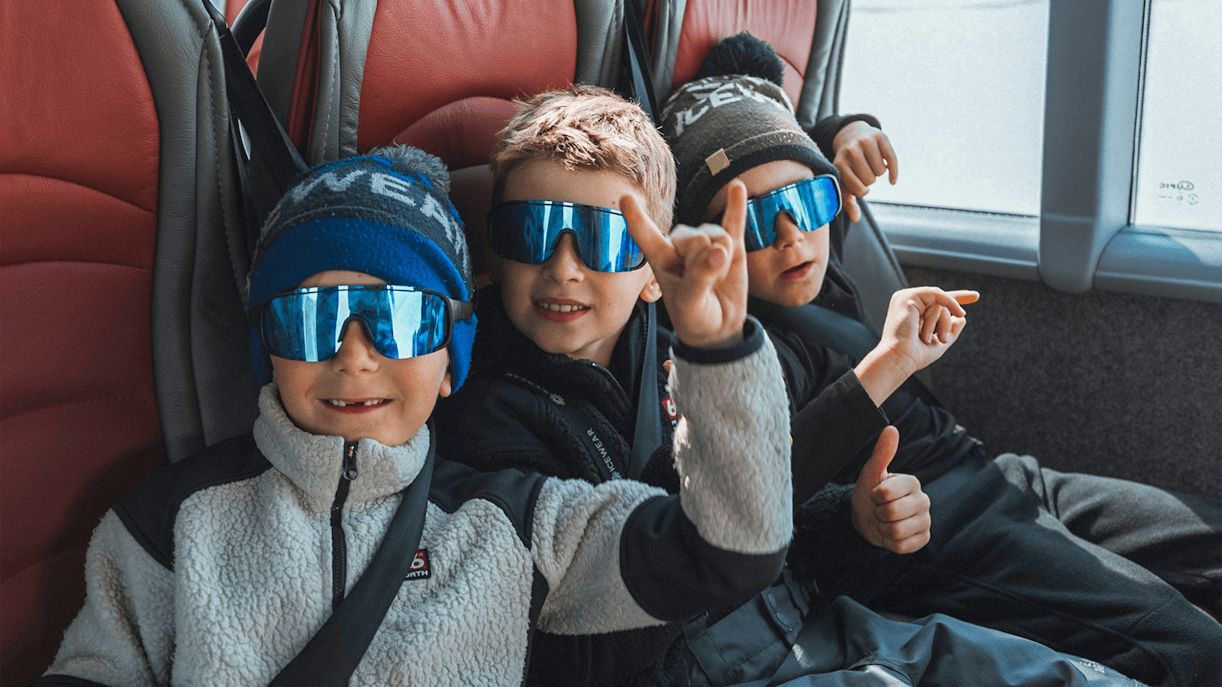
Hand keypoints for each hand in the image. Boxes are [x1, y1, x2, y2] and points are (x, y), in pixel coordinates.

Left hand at [622, 181, 748, 348]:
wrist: (718, 327)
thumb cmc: (694, 317)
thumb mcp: (690, 304)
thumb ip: (700, 277)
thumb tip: (720, 249)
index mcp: (661, 259)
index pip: (645, 235)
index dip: (636, 218)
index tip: (624, 197)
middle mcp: (681, 246)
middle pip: (694, 238)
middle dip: (704, 263)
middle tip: (705, 286)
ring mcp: (707, 243)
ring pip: (716, 236)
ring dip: (722, 261)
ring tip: (718, 280)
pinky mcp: (731, 245)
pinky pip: (734, 221)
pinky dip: (736, 206)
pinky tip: (738, 188)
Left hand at [831, 121, 897, 222]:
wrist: (853, 137)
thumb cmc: (849, 167)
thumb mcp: (845, 182)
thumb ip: (848, 202)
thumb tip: (855, 219)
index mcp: (839, 164)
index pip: (859, 189)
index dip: (862, 191)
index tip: (859, 185)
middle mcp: (850, 151)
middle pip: (871, 180)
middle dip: (870, 180)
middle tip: (865, 173)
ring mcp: (864, 141)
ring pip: (881, 170)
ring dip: (879, 173)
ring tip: (872, 167)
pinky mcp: (879, 135)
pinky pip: (892, 159)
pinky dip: (893, 172)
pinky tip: (891, 179)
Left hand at [851, 426, 929, 553]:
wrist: (868, 519)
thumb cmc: (870, 492)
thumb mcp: (871, 473)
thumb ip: (882, 453)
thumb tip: (891, 428)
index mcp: (912, 482)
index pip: (886, 493)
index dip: (874, 496)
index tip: (875, 494)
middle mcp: (924, 501)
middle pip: (891, 513)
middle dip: (877, 513)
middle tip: (879, 509)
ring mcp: (925, 521)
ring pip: (896, 531)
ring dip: (883, 529)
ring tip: (884, 521)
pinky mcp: (923, 540)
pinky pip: (901, 546)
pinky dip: (890, 542)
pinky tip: (891, 534)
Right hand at [878, 287, 978, 374]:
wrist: (900, 359)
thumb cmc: (914, 355)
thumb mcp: (939, 343)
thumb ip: (950, 330)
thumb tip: (962, 319)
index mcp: (911, 313)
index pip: (937, 301)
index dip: (957, 298)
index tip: (976, 296)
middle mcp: (907, 303)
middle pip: (940, 303)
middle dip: (946, 321)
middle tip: (943, 339)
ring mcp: (905, 298)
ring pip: (939, 301)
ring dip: (943, 321)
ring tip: (937, 338)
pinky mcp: (907, 297)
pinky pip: (937, 295)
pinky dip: (950, 303)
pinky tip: (958, 313)